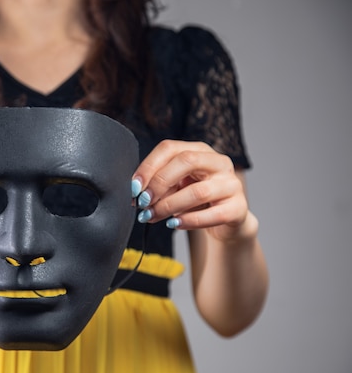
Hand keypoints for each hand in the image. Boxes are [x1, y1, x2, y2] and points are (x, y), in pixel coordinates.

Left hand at [131, 140, 248, 240]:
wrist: (226, 221)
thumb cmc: (195, 200)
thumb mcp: (176, 186)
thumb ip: (159, 185)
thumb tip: (135, 193)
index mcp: (200, 151)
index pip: (170, 148)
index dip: (149, 166)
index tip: (134, 187)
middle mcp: (219, 162)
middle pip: (186, 161)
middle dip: (159, 182)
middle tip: (143, 202)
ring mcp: (231, 184)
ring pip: (198, 191)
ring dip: (169, 206)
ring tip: (153, 216)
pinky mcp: (238, 208)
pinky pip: (212, 214)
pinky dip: (189, 221)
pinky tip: (174, 224)